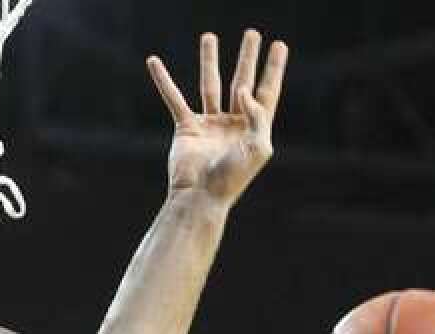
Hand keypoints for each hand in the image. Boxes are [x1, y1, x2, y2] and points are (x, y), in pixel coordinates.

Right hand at [148, 29, 287, 204]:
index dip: (274, 69)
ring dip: (210, 60)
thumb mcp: (257, 148)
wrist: (201, 198)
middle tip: (252, 33)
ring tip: (209, 36)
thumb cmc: (232, 179)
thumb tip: (243, 89)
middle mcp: (234, 124)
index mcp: (255, 129)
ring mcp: (210, 125)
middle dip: (247, 58)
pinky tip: (154, 62)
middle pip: (242, 82)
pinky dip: (163, 81)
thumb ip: (257, 116)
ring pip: (210, 84)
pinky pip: (174, 98)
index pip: (267, 92)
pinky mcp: (187, 128)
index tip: (279, 45)